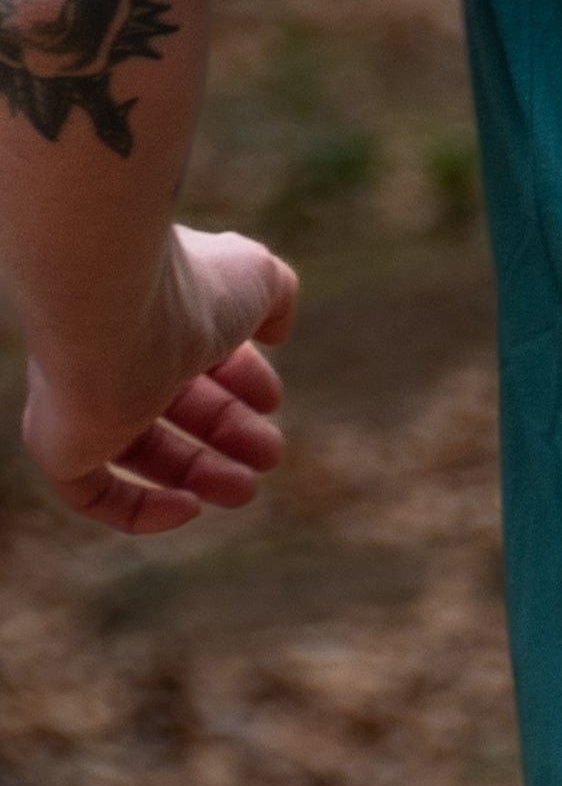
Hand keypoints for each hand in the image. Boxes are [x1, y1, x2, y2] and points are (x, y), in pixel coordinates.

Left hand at [20, 223, 297, 534]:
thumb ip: (276, 298)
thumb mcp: (258, 277)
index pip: (200, 352)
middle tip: (269, 457)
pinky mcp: (60, 448)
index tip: (272, 402)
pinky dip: (143, 508)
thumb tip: (275, 333)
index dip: (243, 380)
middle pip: (178, 406)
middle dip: (231, 433)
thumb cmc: (189, 287)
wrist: (113, 309)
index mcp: (158, 308)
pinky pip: (95, 492)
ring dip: (199, 475)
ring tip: (244, 490)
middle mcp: (118, 352)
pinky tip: (190, 508)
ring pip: (143, 452)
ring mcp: (85, 400)